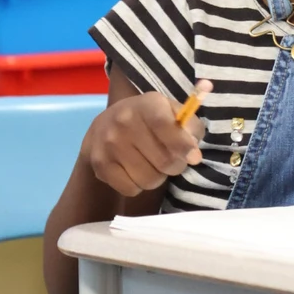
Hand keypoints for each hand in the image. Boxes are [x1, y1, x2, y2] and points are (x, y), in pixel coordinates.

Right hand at [81, 81, 211, 197]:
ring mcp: (109, 144)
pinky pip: (131, 189)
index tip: (194, 157)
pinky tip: (136, 170)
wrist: (105, 125)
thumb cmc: (149, 119)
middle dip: (176, 165)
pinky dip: (139, 185)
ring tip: (154, 164)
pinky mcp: (99, 165)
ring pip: (149, 179)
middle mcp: (124, 121)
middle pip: (164, 160)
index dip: (183, 145)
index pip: (165, 126)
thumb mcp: (172, 112)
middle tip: (174, 161)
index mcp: (148, 104)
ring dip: (158, 177)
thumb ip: (190, 127)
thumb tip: (194, 156)